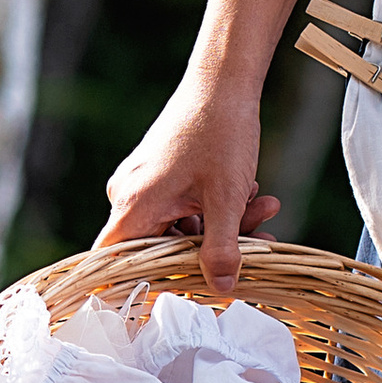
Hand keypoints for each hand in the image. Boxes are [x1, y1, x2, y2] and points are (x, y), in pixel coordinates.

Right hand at [98, 71, 277, 297]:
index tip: (168, 300)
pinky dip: (216, 206)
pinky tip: (251, 193)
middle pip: (162, 245)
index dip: (135, 285)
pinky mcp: (162, 174)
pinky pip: (185, 205)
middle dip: (211, 246)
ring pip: (182, 224)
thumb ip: (222, 248)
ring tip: (266, 206)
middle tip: (257, 240)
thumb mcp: (227, 198)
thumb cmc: (220, 132)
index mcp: (134, 205)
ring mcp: (145, 183)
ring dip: (223, 224)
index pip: (115, 263)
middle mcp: (130, 195)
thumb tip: (220, 290)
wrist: (224, 82)